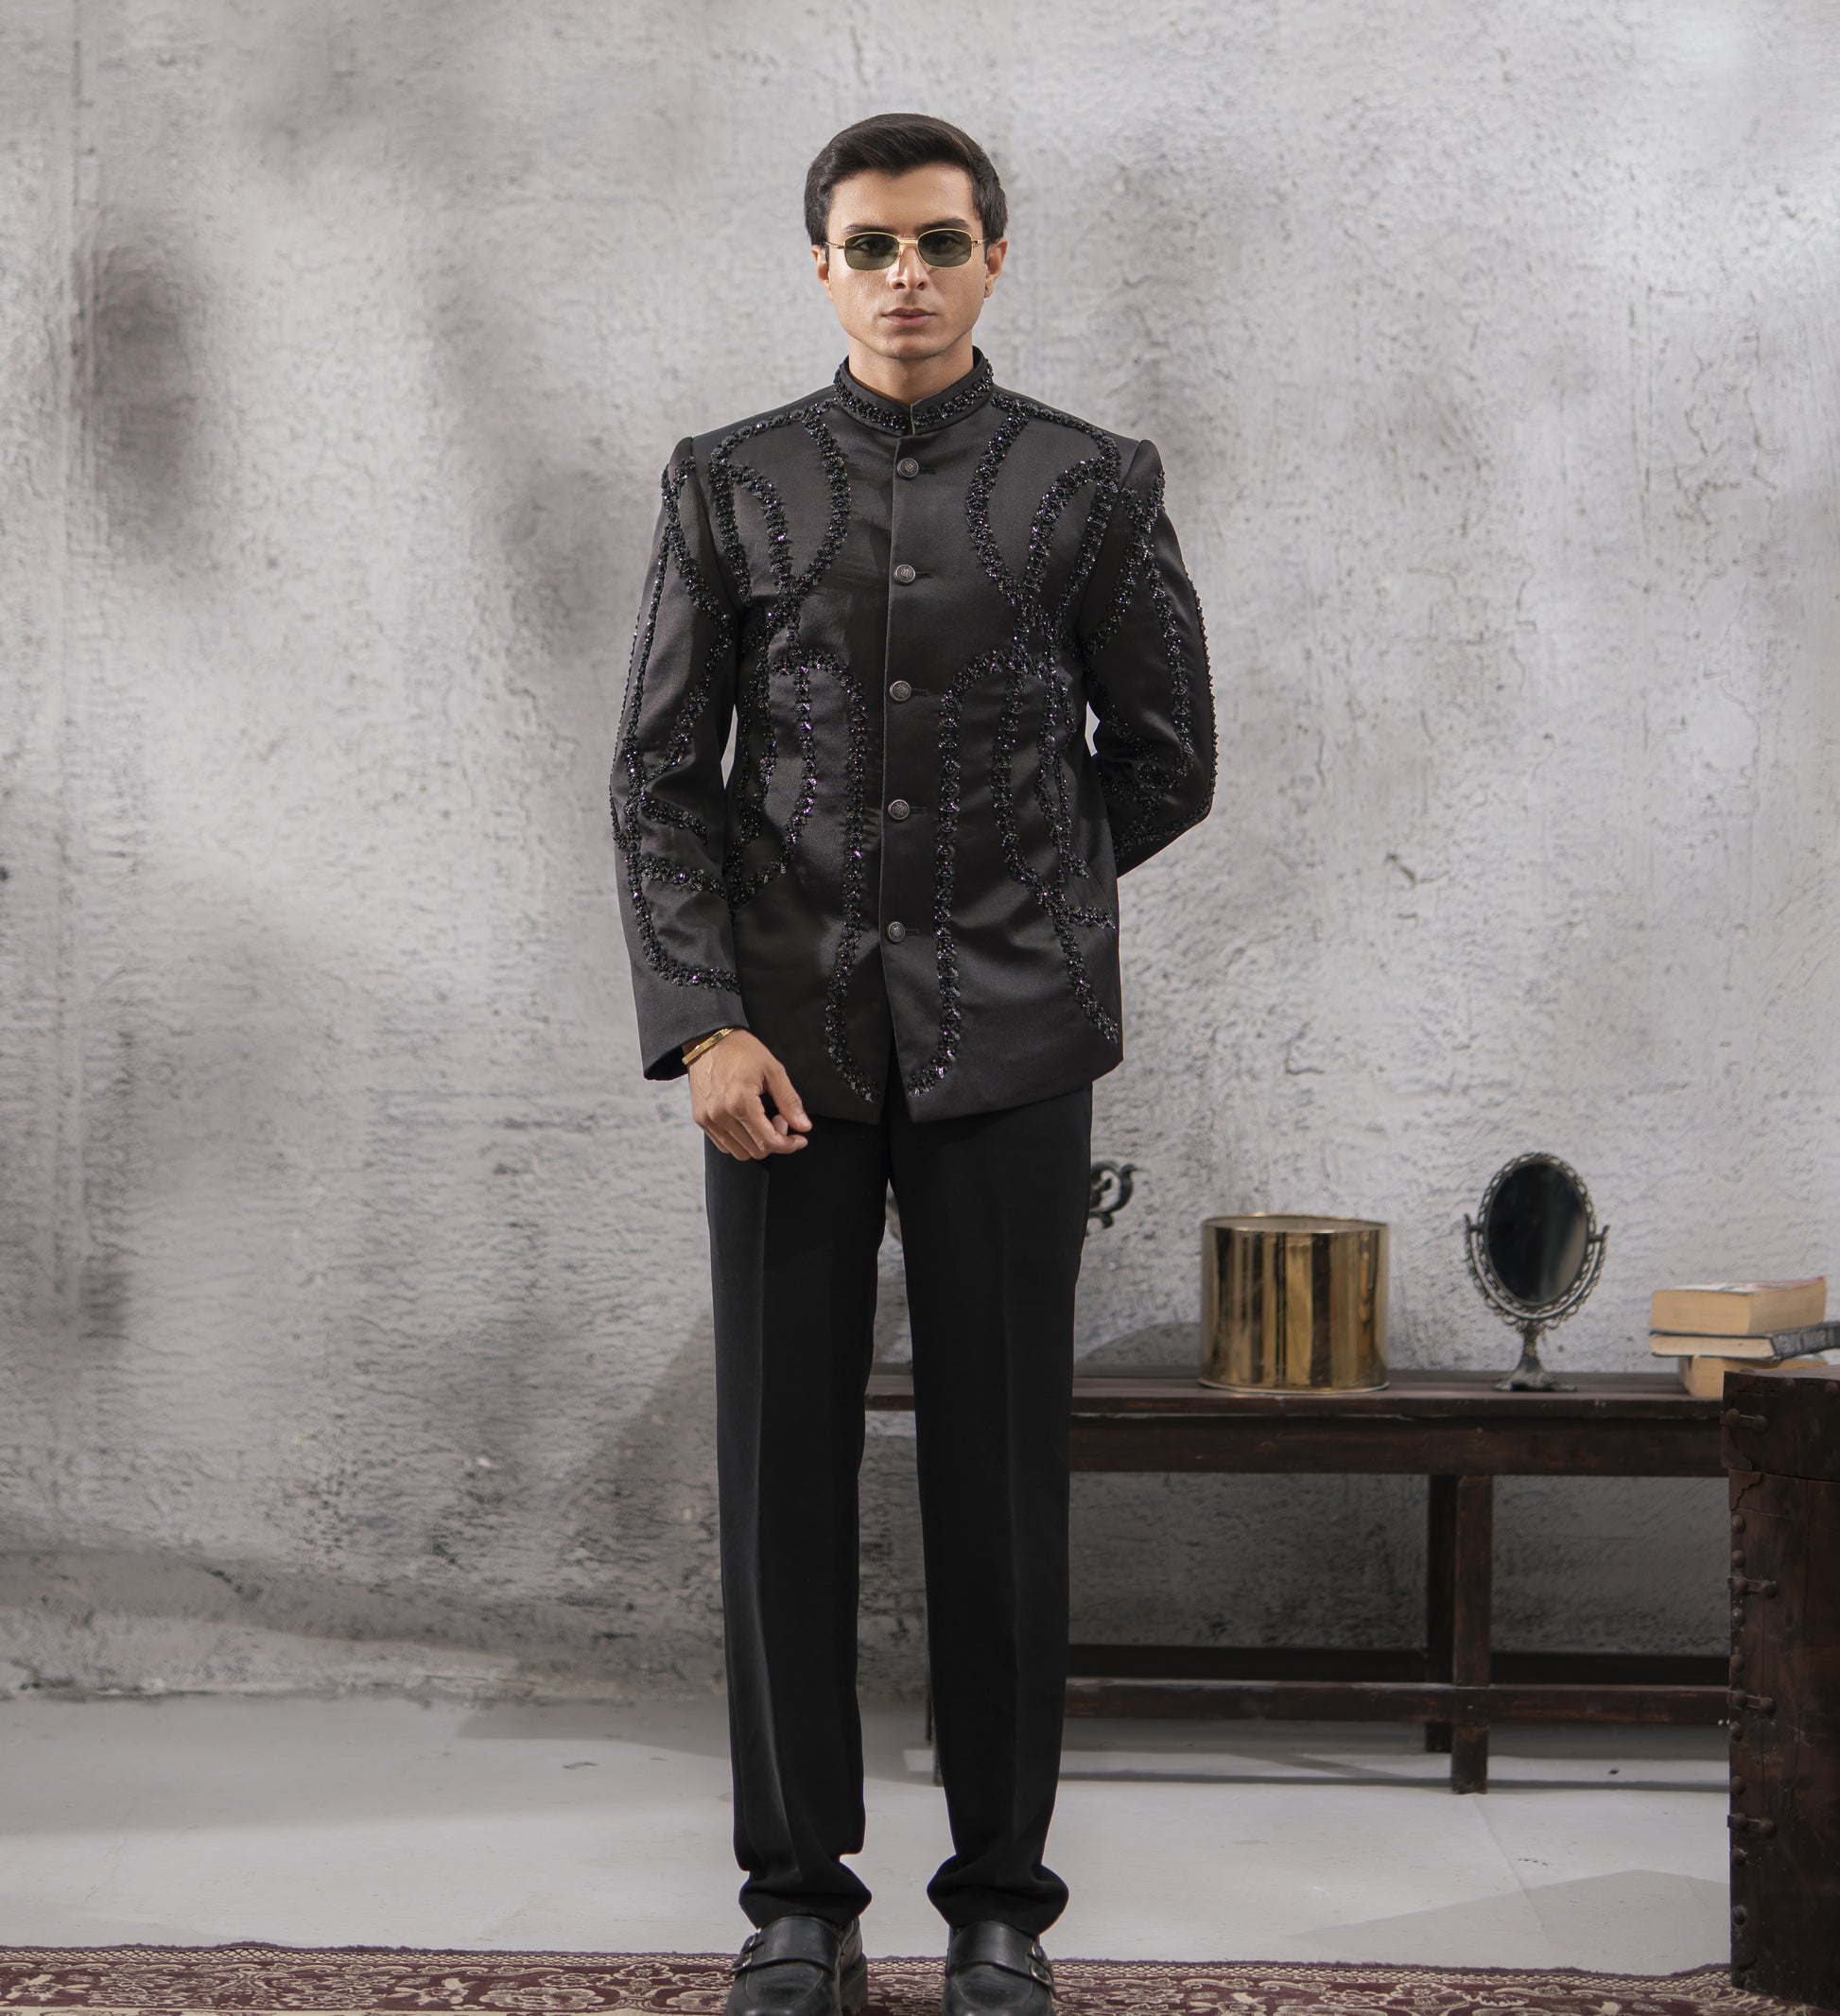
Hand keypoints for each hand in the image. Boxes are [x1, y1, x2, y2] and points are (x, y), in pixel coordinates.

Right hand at [687, 1030, 811, 1159]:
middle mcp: (721, 1115)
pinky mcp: (700, 1119)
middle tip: (780, 1119)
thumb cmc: (741, 1050)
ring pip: (739, 1152)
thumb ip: (789, 1101)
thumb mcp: (773, 1070)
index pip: (769, 1142)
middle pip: (755, 1151)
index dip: (789, 1145)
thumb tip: (803, 1127)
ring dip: (757, 1142)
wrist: (708, 1039)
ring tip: (762, 1119)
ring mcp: (708, 1119)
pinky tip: (747, 1121)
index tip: (800, 1139)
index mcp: (741, 1102)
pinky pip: (724, 1144)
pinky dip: (740, 1140)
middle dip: (775, 1141)